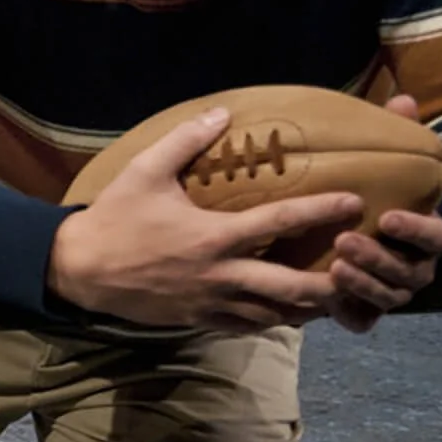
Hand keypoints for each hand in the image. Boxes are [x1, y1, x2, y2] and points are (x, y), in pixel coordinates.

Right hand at [48, 108, 361, 330]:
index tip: (354, 203)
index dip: (321, 212)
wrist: (80, 269)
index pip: (280, 222)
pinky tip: (287, 314)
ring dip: (308, 308)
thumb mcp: (144, 171)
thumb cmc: (115, 217)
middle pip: (293, 287)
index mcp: (214, 236)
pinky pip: (248, 328)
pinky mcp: (200, 321)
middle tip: (360, 273)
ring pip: (276, 316)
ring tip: (335, 297)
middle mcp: (221, 275)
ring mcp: (212, 303)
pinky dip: (274, 321)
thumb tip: (221, 112)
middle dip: (332, 284)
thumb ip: (185, 141)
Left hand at [328, 94, 441, 331]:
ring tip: (332, 267)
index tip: (389, 216)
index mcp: (425, 233)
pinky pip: (361, 319)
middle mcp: (414, 266)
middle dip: (379, 259)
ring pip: (387, 296)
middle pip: (408, 272)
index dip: (415, 228)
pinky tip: (327, 302)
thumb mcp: (385, 165)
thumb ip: (396, 136)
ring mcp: (392, 291)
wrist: (360, 233)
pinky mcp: (365, 310)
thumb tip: (402, 99)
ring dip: (363, 283)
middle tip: (345, 241)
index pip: (434, 235)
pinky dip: (349, 312)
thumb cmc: (374, 195)